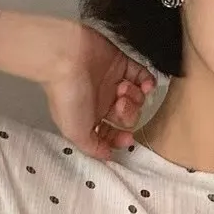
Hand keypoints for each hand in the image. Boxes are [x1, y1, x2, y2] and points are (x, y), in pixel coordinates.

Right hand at [40, 20, 157, 161]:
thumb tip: (107, 156)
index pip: (111, 134)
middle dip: (128, 114)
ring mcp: (112, 82)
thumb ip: (93, 147)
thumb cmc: (68, 95)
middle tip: (119, 105)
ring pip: (137, 98)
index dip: (120, 138)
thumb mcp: (75, 131)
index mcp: (89, 118)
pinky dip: (147, 82)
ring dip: (135, 97)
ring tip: (121, 87)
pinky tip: (145, 84)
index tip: (127, 138)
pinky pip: (142, 76)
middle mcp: (102, 101)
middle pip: (128, 117)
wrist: (66, 57)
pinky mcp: (121, 63)